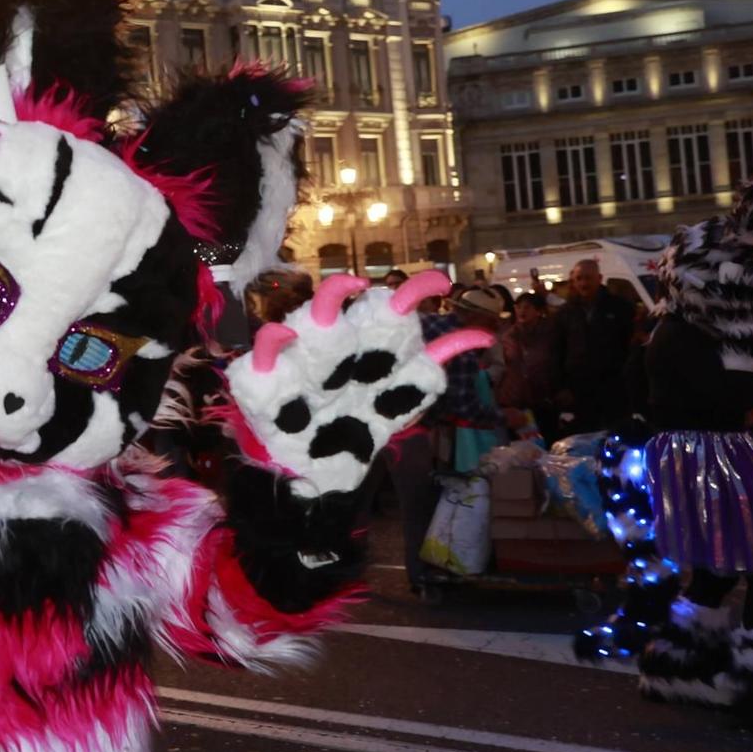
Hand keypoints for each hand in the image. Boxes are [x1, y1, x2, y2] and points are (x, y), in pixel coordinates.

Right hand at [225, 271, 492, 496]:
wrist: (311, 466)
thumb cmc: (358, 419)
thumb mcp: (404, 392)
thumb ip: (436, 359)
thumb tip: (485, 337)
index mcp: (371, 345)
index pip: (392, 307)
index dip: (416, 292)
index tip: (442, 285)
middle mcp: (340, 344)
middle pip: (348, 304)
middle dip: (356, 288)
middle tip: (368, 285)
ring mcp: (305, 359)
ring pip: (312, 317)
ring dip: (327, 299)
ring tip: (342, 290)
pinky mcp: (269, 378)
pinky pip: (266, 351)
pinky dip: (273, 339)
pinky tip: (285, 335)